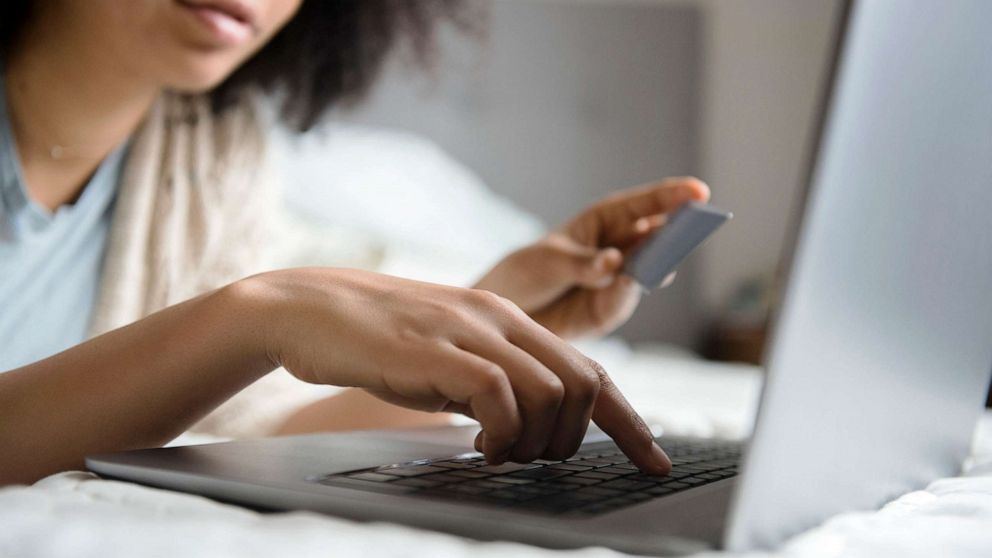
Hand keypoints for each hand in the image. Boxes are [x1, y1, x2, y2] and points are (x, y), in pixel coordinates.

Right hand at [239, 268, 670, 472]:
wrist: (306, 310)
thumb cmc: (377, 341)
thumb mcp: (450, 356)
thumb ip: (494, 378)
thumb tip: (530, 422)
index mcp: (508, 320)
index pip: (591, 370)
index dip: (629, 421)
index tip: (653, 461)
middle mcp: (500, 319)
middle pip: (585, 384)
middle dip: (577, 439)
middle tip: (533, 458)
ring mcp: (469, 332)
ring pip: (552, 393)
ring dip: (534, 441)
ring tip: (496, 451)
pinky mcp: (436, 351)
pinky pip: (500, 395)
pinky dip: (500, 432)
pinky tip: (475, 442)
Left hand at [474, 177, 709, 338]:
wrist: (508, 312)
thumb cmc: (526, 273)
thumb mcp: (548, 261)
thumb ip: (583, 263)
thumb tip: (616, 264)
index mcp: (604, 221)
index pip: (643, 206)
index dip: (672, 197)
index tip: (700, 192)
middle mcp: (619, 249)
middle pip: (656, 239)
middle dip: (677, 233)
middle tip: (695, 227)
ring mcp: (619, 281)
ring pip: (648, 272)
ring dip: (657, 265)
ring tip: (662, 260)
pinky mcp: (610, 311)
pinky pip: (623, 301)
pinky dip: (625, 293)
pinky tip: (625, 283)